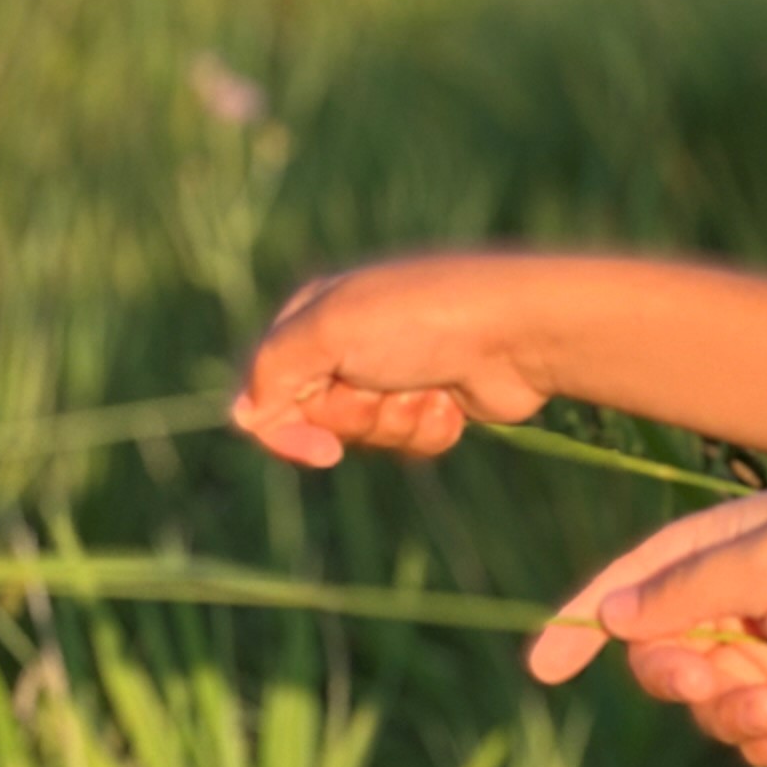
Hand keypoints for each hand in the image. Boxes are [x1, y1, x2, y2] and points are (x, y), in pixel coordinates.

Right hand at [231, 254, 561, 464]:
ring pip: (365, 435)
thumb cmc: (422, 318)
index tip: (319, 451)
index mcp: (311, 315)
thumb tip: (247, 417)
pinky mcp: (435, 401)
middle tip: (386, 387)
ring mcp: (393, 374)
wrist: (519, 332)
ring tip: (429, 388)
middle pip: (315, 419)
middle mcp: (347, 344)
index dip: (284, 430)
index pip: (263, 390)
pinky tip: (454, 400)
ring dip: (397, 423)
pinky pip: (410, 442)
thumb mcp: (330, 329)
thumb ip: (273, 370)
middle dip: (354, 417)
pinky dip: (431, 429)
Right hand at [528, 493, 766, 766]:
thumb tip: (612, 614)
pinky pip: (750, 731)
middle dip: (671, 673)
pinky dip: (759, 739)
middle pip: (663, 646)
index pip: (639, 576)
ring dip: (725, 711)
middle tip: (704, 680)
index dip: (587, 617)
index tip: (544, 666)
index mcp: (738, 539)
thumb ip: (684, 588)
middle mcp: (754, 592)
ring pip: (706, 698)